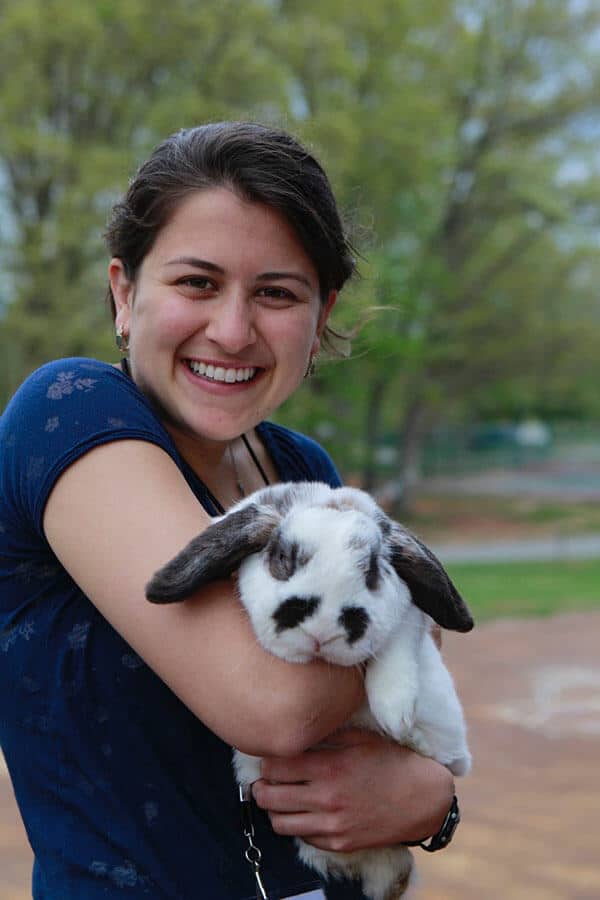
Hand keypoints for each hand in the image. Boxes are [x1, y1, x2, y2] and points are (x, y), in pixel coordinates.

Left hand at [252, 728, 454, 852]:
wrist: (422, 799)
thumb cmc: (391, 762)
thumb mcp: (360, 737)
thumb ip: (326, 733)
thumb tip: (297, 728)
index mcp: (330, 766)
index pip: (275, 766)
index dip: (266, 760)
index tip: (270, 756)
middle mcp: (327, 798)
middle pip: (269, 797)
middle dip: (261, 786)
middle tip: (264, 779)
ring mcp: (333, 825)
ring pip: (279, 823)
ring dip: (273, 809)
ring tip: (278, 797)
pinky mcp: (339, 843)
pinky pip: (302, 837)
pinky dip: (296, 825)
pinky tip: (303, 811)